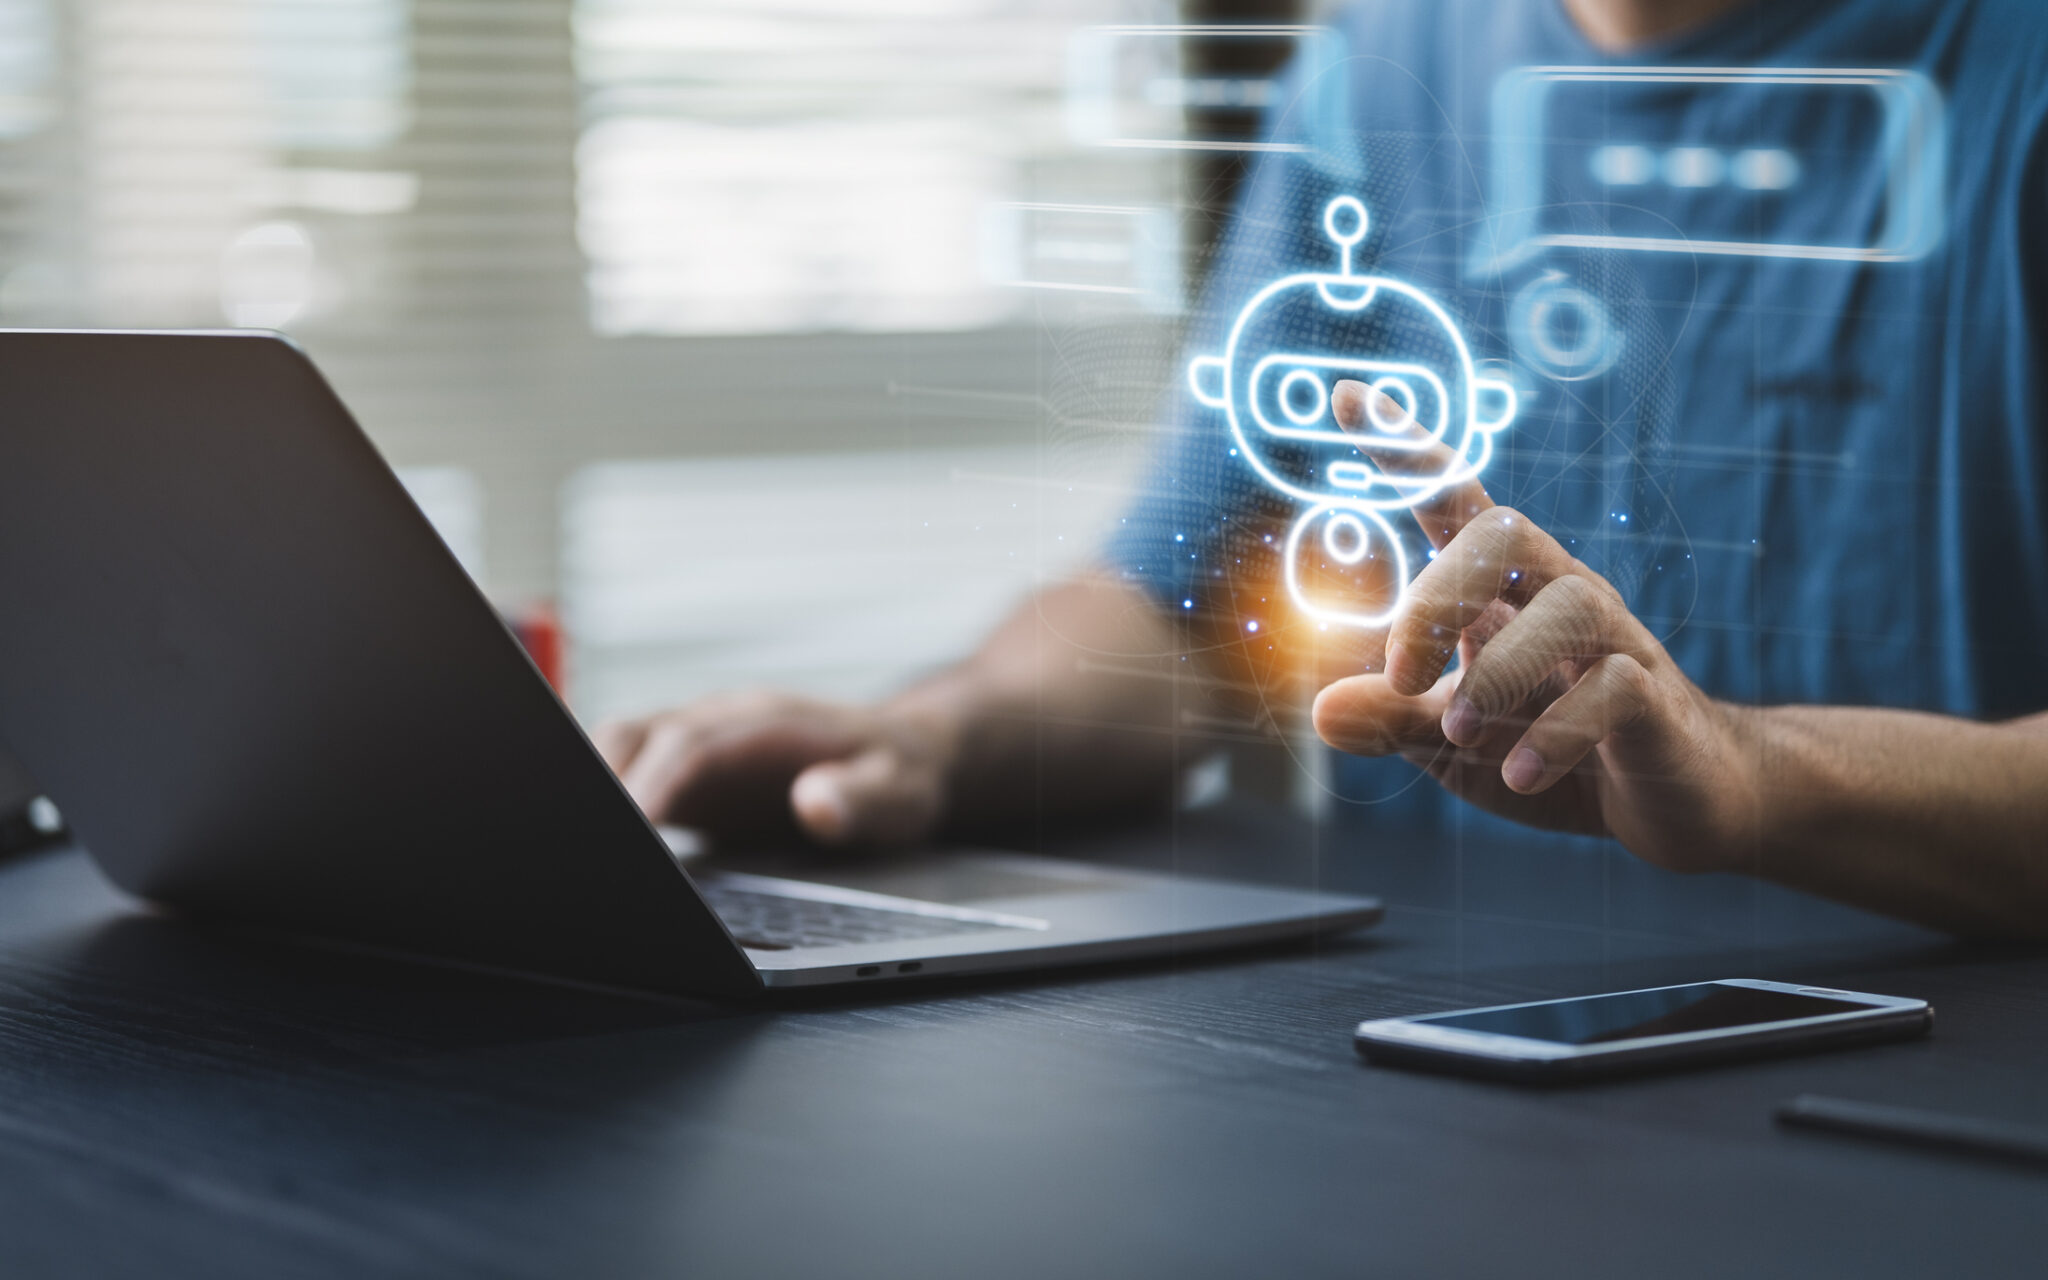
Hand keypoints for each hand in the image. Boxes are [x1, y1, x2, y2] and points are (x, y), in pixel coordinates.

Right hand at [593, 691, 960, 846]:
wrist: (901, 754)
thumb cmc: (899, 773)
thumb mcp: (903, 793)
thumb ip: (863, 799)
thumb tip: (815, 803)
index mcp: (765, 723)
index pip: (693, 745)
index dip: (654, 782)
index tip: (627, 825)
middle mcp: (719, 724)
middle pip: (634, 735)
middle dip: (595, 781)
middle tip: (574, 846)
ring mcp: (696, 747)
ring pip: (618, 751)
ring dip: (587, 790)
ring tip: (568, 854)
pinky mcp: (685, 778)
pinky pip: (626, 780)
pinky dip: (598, 806)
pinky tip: (587, 855)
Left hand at [1309, 380, 1758, 872]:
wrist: (1676, 802)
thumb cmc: (1549, 750)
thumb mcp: (1452, 744)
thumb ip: (1393, 720)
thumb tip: (1318, 711)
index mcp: (1502, 591)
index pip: (1453, 500)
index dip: (1405, 449)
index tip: (1346, 396)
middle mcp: (1560, 595)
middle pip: (1507, 533)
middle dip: (1439, 596)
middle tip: (1402, 673)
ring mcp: (1617, 642)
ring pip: (1570, 607)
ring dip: (1499, 672)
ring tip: (1460, 732)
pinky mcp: (1657, 700)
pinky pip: (1615, 690)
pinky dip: (1555, 733)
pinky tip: (1518, 773)